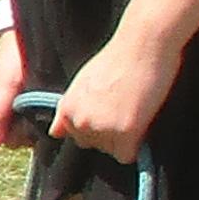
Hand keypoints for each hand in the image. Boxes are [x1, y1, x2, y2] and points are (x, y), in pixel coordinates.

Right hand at [0, 28, 35, 150]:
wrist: (26, 36)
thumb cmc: (13, 57)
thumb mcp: (6, 83)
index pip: (4, 138)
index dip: (20, 133)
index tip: (33, 116)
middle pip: (14, 138)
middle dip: (30, 128)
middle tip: (42, 106)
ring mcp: (10, 112)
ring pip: (24, 131)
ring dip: (37, 122)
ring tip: (45, 101)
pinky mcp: (22, 107)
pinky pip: (31, 121)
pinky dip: (41, 115)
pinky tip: (47, 102)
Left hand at [47, 21, 179, 163]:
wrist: (142, 43)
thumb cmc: (117, 58)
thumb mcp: (81, 83)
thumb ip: (69, 109)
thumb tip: (55, 133)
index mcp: (67, 109)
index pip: (73, 136)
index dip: (92, 125)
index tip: (105, 111)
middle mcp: (79, 122)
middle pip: (92, 145)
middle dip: (106, 134)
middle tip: (124, 108)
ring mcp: (101, 128)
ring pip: (110, 151)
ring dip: (123, 139)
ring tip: (133, 110)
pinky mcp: (125, 132)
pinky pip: (126, 155)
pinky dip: (135, 145)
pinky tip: (141, 123)